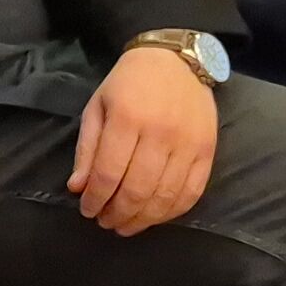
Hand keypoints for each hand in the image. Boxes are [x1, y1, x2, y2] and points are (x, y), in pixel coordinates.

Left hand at [72, 45, 219, 235]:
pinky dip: (173, 211)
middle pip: (137, 189)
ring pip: (165, 196)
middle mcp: (160, 133)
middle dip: (117, 213)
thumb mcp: (97, 107)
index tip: (87, 210)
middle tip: (106, 222)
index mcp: (127, 119)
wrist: (176, 60)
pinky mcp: (207, 151)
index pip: (108, 172)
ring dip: (143, 219)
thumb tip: (77, 188)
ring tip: (127, 225)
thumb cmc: (129, 84)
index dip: (95, 199)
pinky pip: (192, 192)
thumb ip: (87, 148)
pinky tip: (156, 216)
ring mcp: (188, 143)